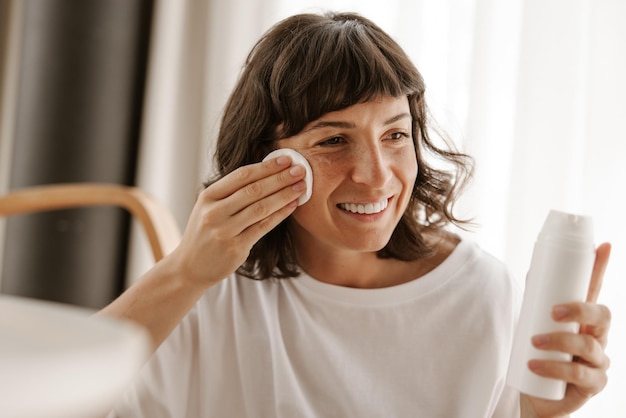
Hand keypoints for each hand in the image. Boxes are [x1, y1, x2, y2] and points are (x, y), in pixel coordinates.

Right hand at [169, 154, 305, 286]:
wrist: (190, 267)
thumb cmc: (205, 233)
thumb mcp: (208, 208)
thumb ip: (231, 193)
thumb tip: (266, 173)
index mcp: (208, 196)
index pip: (241, 176)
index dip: (266, 167)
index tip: (286, 159)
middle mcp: (214, 212)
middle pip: (253, 190)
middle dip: (280, 178)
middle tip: (300, 170)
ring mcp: (224, 231)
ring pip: (261, 208)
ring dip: (284, 195)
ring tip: (301, 186)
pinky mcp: (235, 248)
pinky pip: (263, 227)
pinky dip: (280, 215)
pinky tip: (292, 206)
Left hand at [521, 243, 611, 417]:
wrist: (536, 395)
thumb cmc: (539, 355)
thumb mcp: (536, 326)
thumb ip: (538, 301)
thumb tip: (534, 270)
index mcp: (584, 319)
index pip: (594, 290)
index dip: (600, 268)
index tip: (602, 246)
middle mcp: (597, 336)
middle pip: (601, 315)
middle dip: (579, 309)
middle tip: (552, 312)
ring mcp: (598, 360)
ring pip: (589, 344)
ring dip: (559, 342)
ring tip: (534, 343)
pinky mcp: (592, 384)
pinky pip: (579, 373)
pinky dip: (555, 367)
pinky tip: (535, 364)